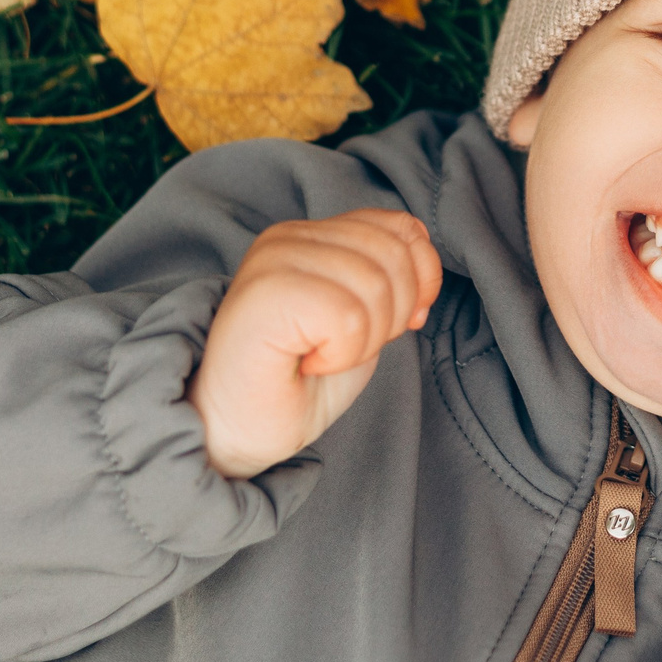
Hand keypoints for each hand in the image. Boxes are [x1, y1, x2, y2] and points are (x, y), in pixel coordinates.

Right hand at [189, 209, 442, 477]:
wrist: (234, 433)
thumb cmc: (294, 383)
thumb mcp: (361, 323)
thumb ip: (390, 284)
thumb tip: (427, 271)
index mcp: (313, 234)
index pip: (403, 228)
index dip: (422, 278)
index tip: (402, 322)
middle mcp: (289, 236)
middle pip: (394, 256)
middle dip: (392, 317)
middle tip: (345, 348)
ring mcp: (274, 260)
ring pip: (375, 287)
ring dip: (362, 342)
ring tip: (321, 356)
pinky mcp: (265, 293)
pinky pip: (347, 316)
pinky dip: (341, 353)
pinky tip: (308, 363)